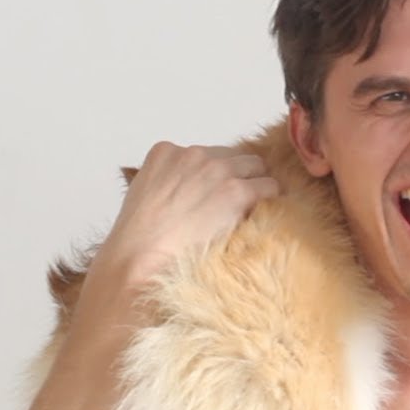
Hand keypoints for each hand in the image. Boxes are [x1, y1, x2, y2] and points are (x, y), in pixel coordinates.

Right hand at [91, 141, 280, 292]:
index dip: (215, 175)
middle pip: (234, 157)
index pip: (207, 154)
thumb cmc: (139, 239)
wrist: (141, 257)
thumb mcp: (147, 195)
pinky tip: (264, 215)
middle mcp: (194, 154)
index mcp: (166, 151)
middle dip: (237, 177)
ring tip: (249, 211)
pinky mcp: (238, 191)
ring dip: (256, 187)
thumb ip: (171, 183)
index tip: (214, 194)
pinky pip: (270, 187)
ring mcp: (218, 170)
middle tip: (236, 204)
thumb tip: (195, 192)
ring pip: (256, 168)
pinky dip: (270, 200)